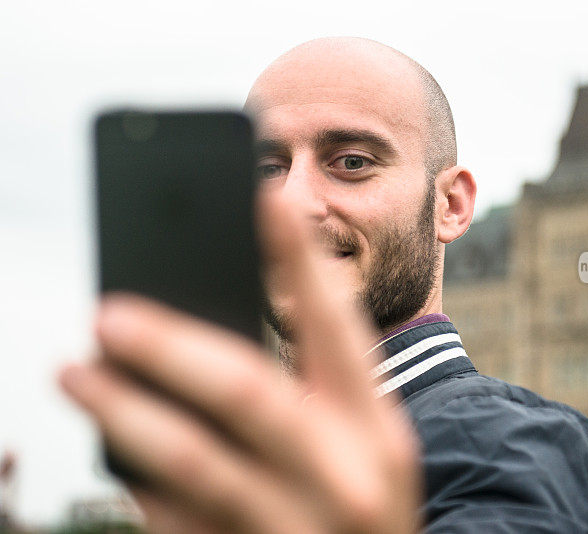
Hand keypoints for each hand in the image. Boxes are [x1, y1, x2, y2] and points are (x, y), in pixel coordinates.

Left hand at [59, 193, 421, 533]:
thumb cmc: (364, 506)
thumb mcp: (367, 448)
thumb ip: (318, 393)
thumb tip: (218, 328)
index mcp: (379, 432)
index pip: (338, 329)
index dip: (300, 260)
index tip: (262, 197)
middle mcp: (342, 477)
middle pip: (248, 391)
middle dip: (172, 344)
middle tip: (110, 311)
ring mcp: (293, 529)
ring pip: (193, 461)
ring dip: (123, 410)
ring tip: (73, 371)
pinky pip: (174, 523)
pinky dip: (134, 480)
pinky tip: (109, 447)